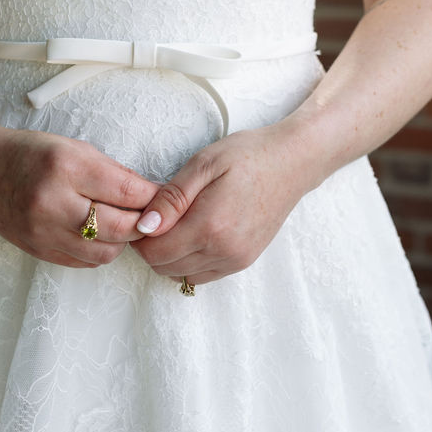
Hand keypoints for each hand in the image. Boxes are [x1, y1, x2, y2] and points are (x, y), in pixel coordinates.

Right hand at [0, 127, 159, 267]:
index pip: (126, 191)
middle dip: (143, 223)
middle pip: (120, 228)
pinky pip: (84, 262)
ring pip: (105, 252)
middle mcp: (53, 202)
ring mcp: (43, 231)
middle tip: (151, 216)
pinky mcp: (38, 250)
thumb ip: (114, 172)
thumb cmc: (31, 153)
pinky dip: (100, 251)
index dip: (153, 197)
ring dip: (122, 241)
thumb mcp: (74, 148)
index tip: (165, 198)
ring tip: (122, 224)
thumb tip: (153, 195)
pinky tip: (99, 235)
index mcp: (66, 167)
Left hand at [132, 124, 321, 285]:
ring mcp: (235, 260)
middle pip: (164, 267)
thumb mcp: (203, 164)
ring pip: (181, 275)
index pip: (154, 253)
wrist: (292, 163)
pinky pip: (202, 275)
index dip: (139, 237)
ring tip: (176, 223)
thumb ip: (171, 198)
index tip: (143, 213)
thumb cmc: (246, 156)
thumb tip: (144, 227)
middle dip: (152, 246)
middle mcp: (223, 251)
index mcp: (209, 226)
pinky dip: (189, 261)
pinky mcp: (243, 261)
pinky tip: (193, 234)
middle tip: (157, 215)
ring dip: (170, 256)